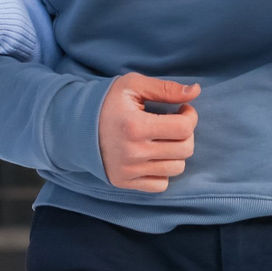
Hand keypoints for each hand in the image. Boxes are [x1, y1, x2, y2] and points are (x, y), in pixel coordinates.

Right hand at [98, 72, 199, 191]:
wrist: (76, 125)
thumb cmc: (108, 102)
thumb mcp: (133, 86)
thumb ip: (166, 89)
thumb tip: (196, 91)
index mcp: (135, 126)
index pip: (183, 128)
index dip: (190, 116)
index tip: (182, 109)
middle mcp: (133, 152)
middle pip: (185, 149)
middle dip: (186, 133)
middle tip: (174, 123)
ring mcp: (129, 171)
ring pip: (177, 168)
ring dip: (176, 152)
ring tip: (163, 139)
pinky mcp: (125, 183)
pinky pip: (161, 184)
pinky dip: (163, 171)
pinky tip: (153, 156)